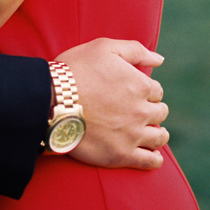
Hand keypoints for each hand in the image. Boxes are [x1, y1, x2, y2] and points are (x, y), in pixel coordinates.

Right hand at [58, 38, 168, 169]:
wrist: (49, 100)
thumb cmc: (74, 70)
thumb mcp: (103, 47)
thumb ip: (135, 50)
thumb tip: (160, 59)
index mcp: (140, 86)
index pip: (156, 90)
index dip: (146, 90)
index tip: (134, 92)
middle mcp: (142, 111)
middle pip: (160, 113)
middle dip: (152, 110)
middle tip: (138, 111)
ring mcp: (133, 135)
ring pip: (159, 137)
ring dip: (158, 134)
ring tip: (150, 133)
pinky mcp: (122, 154)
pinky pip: (149, 161)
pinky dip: (154, 160)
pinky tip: (152, 156)